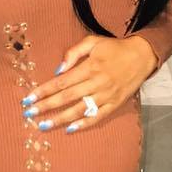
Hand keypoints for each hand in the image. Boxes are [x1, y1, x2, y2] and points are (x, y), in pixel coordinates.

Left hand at [21, 34, 157, 132]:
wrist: (142, 56)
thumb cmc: (114, 48)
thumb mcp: (93, 42)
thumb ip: (74, 52)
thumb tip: (58, 69)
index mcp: (89, 68)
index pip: (61, 82)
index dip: (43, 91)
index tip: (29, 98)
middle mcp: (96, 83)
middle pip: (66, 97)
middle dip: (46, 106)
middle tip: (29, 114)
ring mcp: (105, 96)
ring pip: (79, 110)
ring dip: (60, 119)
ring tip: (44, 125)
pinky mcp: (114, 104)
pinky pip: (97, 117)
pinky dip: (84, 124)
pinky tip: (70, 129)